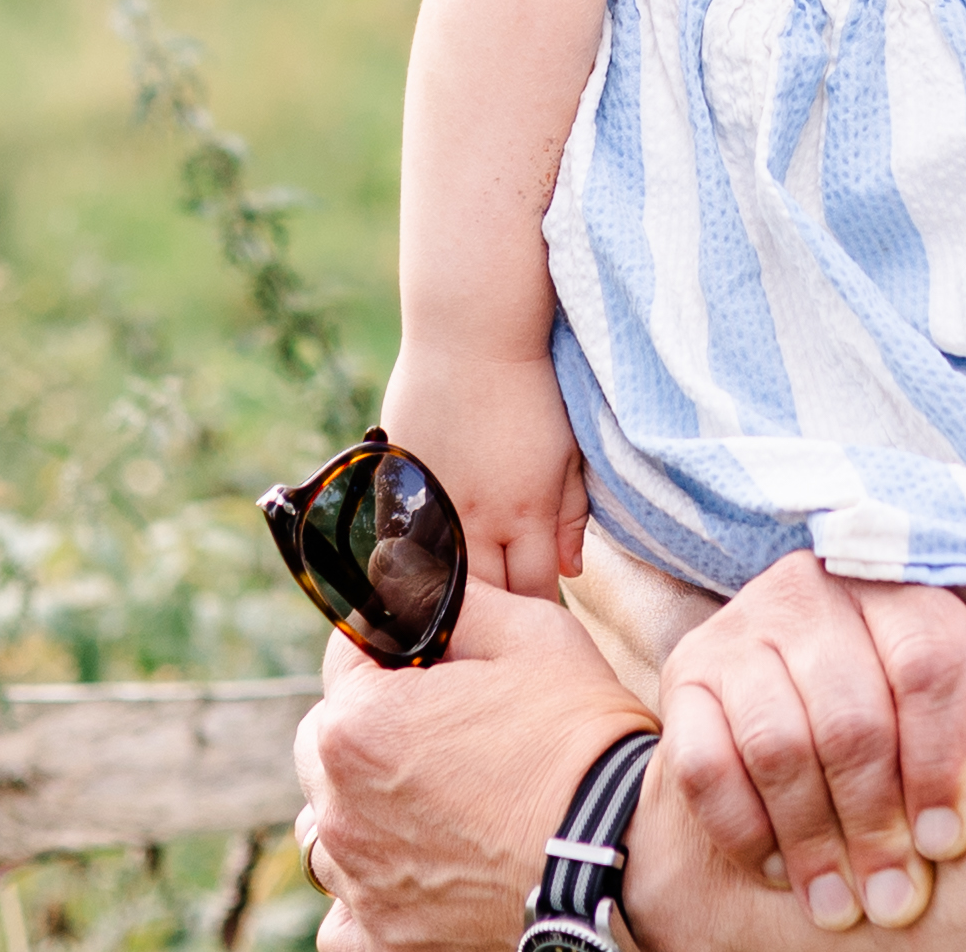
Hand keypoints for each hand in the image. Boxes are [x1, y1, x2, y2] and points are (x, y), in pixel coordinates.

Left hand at [294, 582, 655, 950]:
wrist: (625, 845)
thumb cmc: (580, 734)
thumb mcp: (531, 633)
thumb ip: (451, 600)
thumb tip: (404, 572)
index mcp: (359, 723)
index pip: (346, 656)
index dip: (396, 648)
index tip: (438, 663)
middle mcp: (338, 805)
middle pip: (323, 742)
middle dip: (369, 726)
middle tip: (446, 732)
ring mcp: (358, 877)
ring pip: (327, 827)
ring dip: (362, 808)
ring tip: (433, 801)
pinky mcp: (383, 936)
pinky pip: (342, 913)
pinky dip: (369, 892)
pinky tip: (419, 868)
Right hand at [380, 340, 590, 599]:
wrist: (471, 334)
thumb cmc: (532, 388)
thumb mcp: (568, 451)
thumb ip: (571, 515)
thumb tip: (570, 571)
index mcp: (526, 513)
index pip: (533, 594)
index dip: (537, 613)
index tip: (538, 624)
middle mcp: (474, 520)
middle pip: (482, 600)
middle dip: (491, 618)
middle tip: (497, 631)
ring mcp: (428, 506)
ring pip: (430, 583)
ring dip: (444, 597)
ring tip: (451, 613)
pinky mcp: (394, 487)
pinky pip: (396, 545)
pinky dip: (409, 563)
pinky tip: (415, 572)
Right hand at [651, 557, 965, 932]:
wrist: (790, 668)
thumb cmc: (910, 676)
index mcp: (894, 579)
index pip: (929, 662)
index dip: (945, 761)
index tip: (949, 842)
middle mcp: (813, 591)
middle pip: (852, 720)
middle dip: (878, 826)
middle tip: (897, 898)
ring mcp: (741, 630)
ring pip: (778, 747)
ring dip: (813, 842)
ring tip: (842, 907)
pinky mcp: (684, 676)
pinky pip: (704, 765)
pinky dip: (744, 828)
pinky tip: (781, 871)